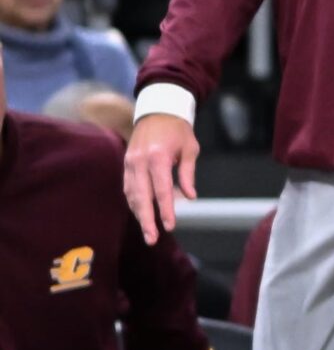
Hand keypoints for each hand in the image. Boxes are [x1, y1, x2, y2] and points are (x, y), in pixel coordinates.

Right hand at [122, 111, 198, 244]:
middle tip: (152, 239)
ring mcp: (129, 162)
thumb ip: (187, 174)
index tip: (169, 226)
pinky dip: (134, 202)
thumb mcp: (190, 149)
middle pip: (142, 196)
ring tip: (147, 232)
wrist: (157, 111)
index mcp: (157, 157)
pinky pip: (128, 187)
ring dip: (139, 214)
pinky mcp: (126, 163)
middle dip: (146, 219)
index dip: (165, 210)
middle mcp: (139, 161)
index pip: (161, 190)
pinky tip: (140, 214)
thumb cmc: (178, 130)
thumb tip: (189, 197)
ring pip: (132, 194)